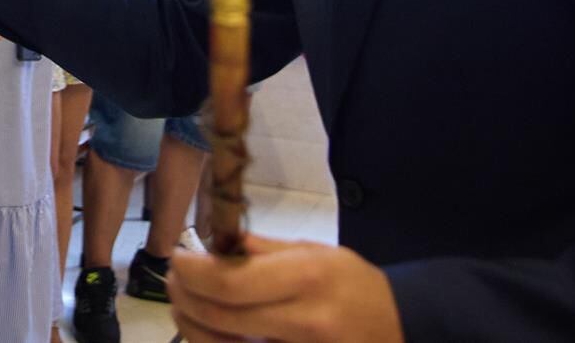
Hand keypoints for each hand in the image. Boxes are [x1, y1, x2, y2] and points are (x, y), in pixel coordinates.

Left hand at [168, 235, 403, 342]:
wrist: (400, 330)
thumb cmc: (355, 286)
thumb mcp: (318, 253)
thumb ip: (264, 251)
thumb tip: (214, 243)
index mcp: (307, 278)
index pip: (230, 282)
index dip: (192, 271)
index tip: (178, 256)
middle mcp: (301, 320)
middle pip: (218, 316)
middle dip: (183, 295)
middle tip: (174, 278)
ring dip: (189, 324)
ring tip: (184, 303)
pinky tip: (206, 330)